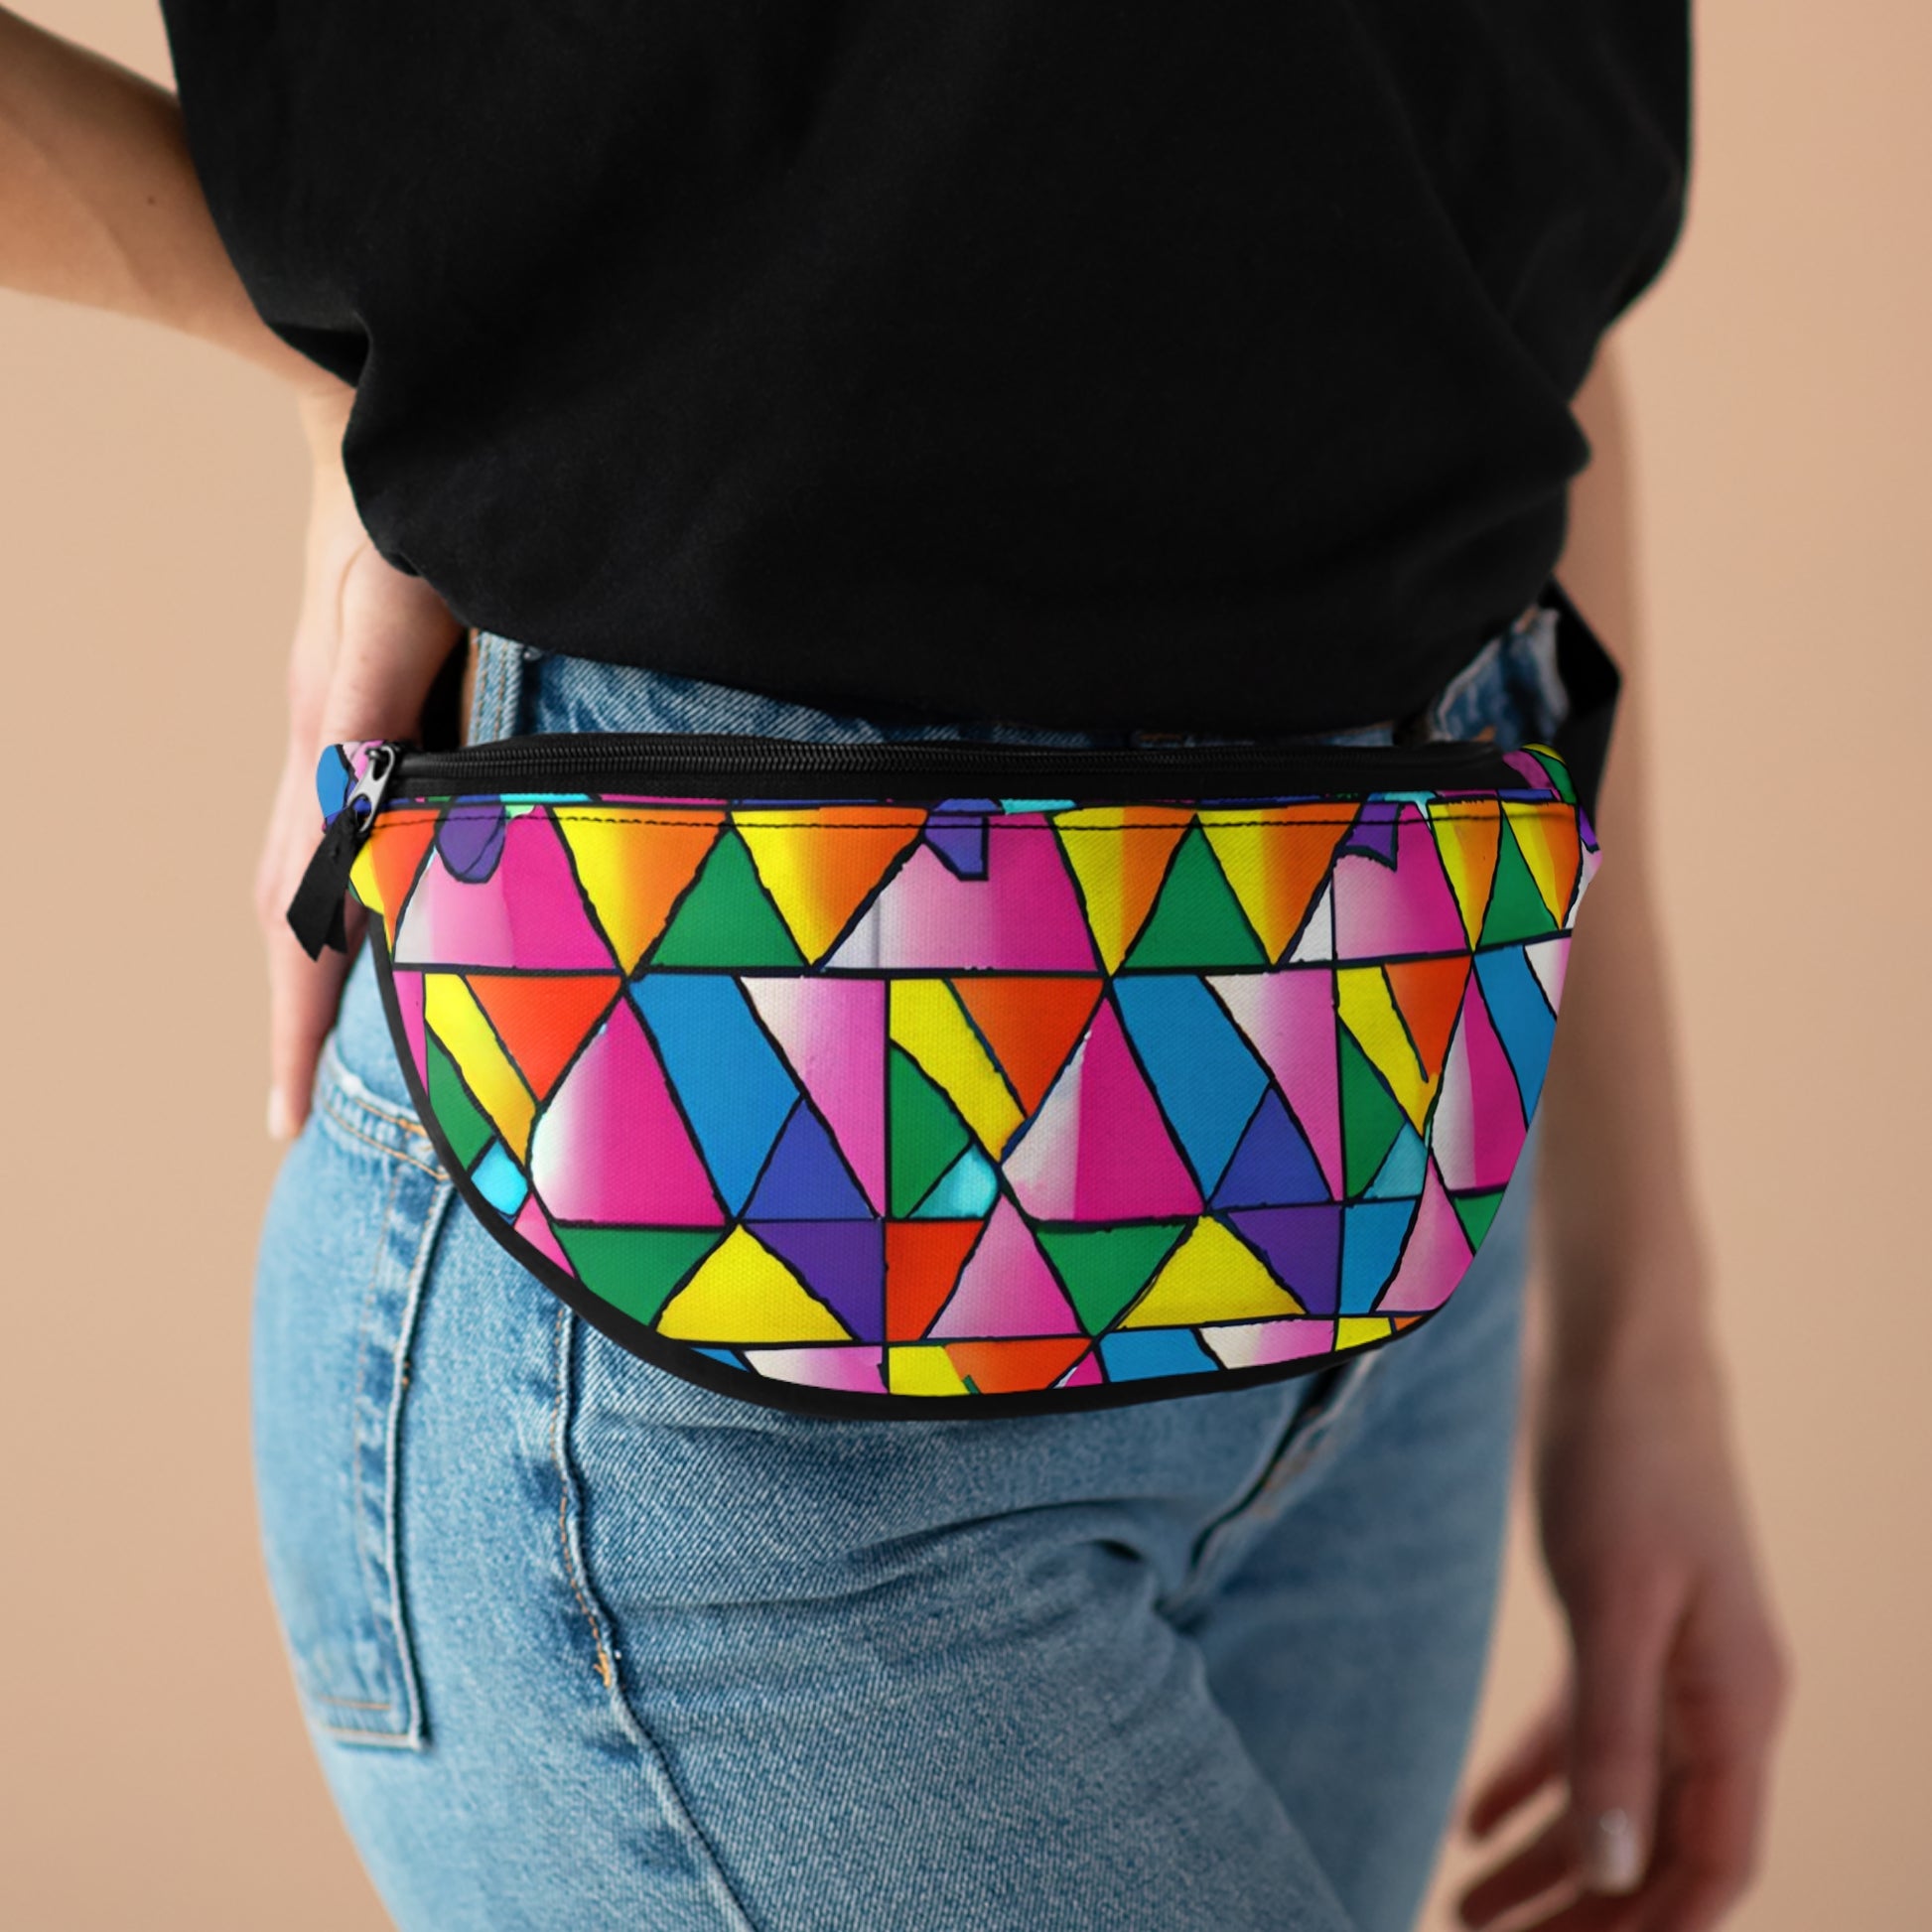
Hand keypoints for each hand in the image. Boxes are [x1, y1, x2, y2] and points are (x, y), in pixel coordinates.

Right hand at [256, 384, 464, 1139]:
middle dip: (300, 1017)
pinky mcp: (371, 702)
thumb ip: (373, 706)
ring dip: (323, 962)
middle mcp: (327, 749)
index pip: (298, 913)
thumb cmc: (397, 494)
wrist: (370, 402)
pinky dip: (352, 891)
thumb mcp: (393, 601)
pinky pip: (349, 824)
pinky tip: (389, 916)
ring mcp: (343, 727)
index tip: (286, 1121)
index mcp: (331, 745)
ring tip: (339, 1050)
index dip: (297, 1020)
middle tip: (303, 1118)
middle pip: (292, 912)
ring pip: (316, 873)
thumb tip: (354, 822)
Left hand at [1457, 1321, 1788, 1930]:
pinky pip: (1585, 1731)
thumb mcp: (1615, 1601)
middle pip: (1657, 1845)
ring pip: (1616, 1796)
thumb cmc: (1627, 1462)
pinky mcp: (1621, 1621)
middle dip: (1582, 1913)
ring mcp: (1671, 1659)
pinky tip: (1473, 1822)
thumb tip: (1617, 1874)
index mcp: (1738, 1703)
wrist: (1620, 1350)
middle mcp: (1715, 1695)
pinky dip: (1533, 1781)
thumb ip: (1614, 1734)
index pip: (1712, 1864)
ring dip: (1546, 1862)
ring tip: (1461, 1909)